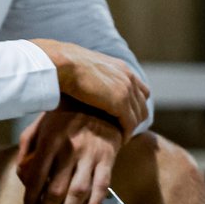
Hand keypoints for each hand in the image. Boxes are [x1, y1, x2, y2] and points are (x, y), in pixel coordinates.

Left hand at [16, 105, 122, 203]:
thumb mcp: (39, 124)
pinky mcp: (108, 159)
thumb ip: (28, 146)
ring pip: (78, 191)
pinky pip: (102, 187)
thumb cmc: (63, 115)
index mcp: (50, 138)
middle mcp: (70, 148)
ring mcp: (91, 155)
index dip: (31, 194)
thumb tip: (21, 173)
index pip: (37, 174)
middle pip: (56, 188)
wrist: (98, 102)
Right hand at [30, 39, 148, 136]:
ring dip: (130, 127)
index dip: (134, 102)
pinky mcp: (120, 104)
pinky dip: (126, 133)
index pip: (140, 89)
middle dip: (135, 117)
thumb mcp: (87, 64)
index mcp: (121, 68)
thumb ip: (95, 73)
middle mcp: (128, 78)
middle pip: (142, 104)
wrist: (61, 64)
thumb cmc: (64, 63)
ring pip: (138, 116)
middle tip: (123, 127)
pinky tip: (119, 139)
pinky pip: (130, 124)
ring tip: (121, 135)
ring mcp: (126, 90)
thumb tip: (86, 78)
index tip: (123, 112)